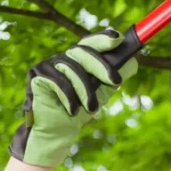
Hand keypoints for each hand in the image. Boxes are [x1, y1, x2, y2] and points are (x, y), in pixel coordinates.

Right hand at [9, 29, 137, 167]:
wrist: (59, 131)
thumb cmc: (80, 109)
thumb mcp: (102, 91)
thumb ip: (115, 76)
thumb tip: (133, 61)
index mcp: (78, 59)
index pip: (91, 43)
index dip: (103, 38)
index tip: (118, 38)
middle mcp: (62, 57)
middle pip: (82, 51)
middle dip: (101, 66)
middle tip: (116, 81)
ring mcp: (48, 64)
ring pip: (72, 68)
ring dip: (85, 91)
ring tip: (91, 108)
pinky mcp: (37, 75)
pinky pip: (57, 81)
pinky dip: (68, 97)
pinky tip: (72, 110)